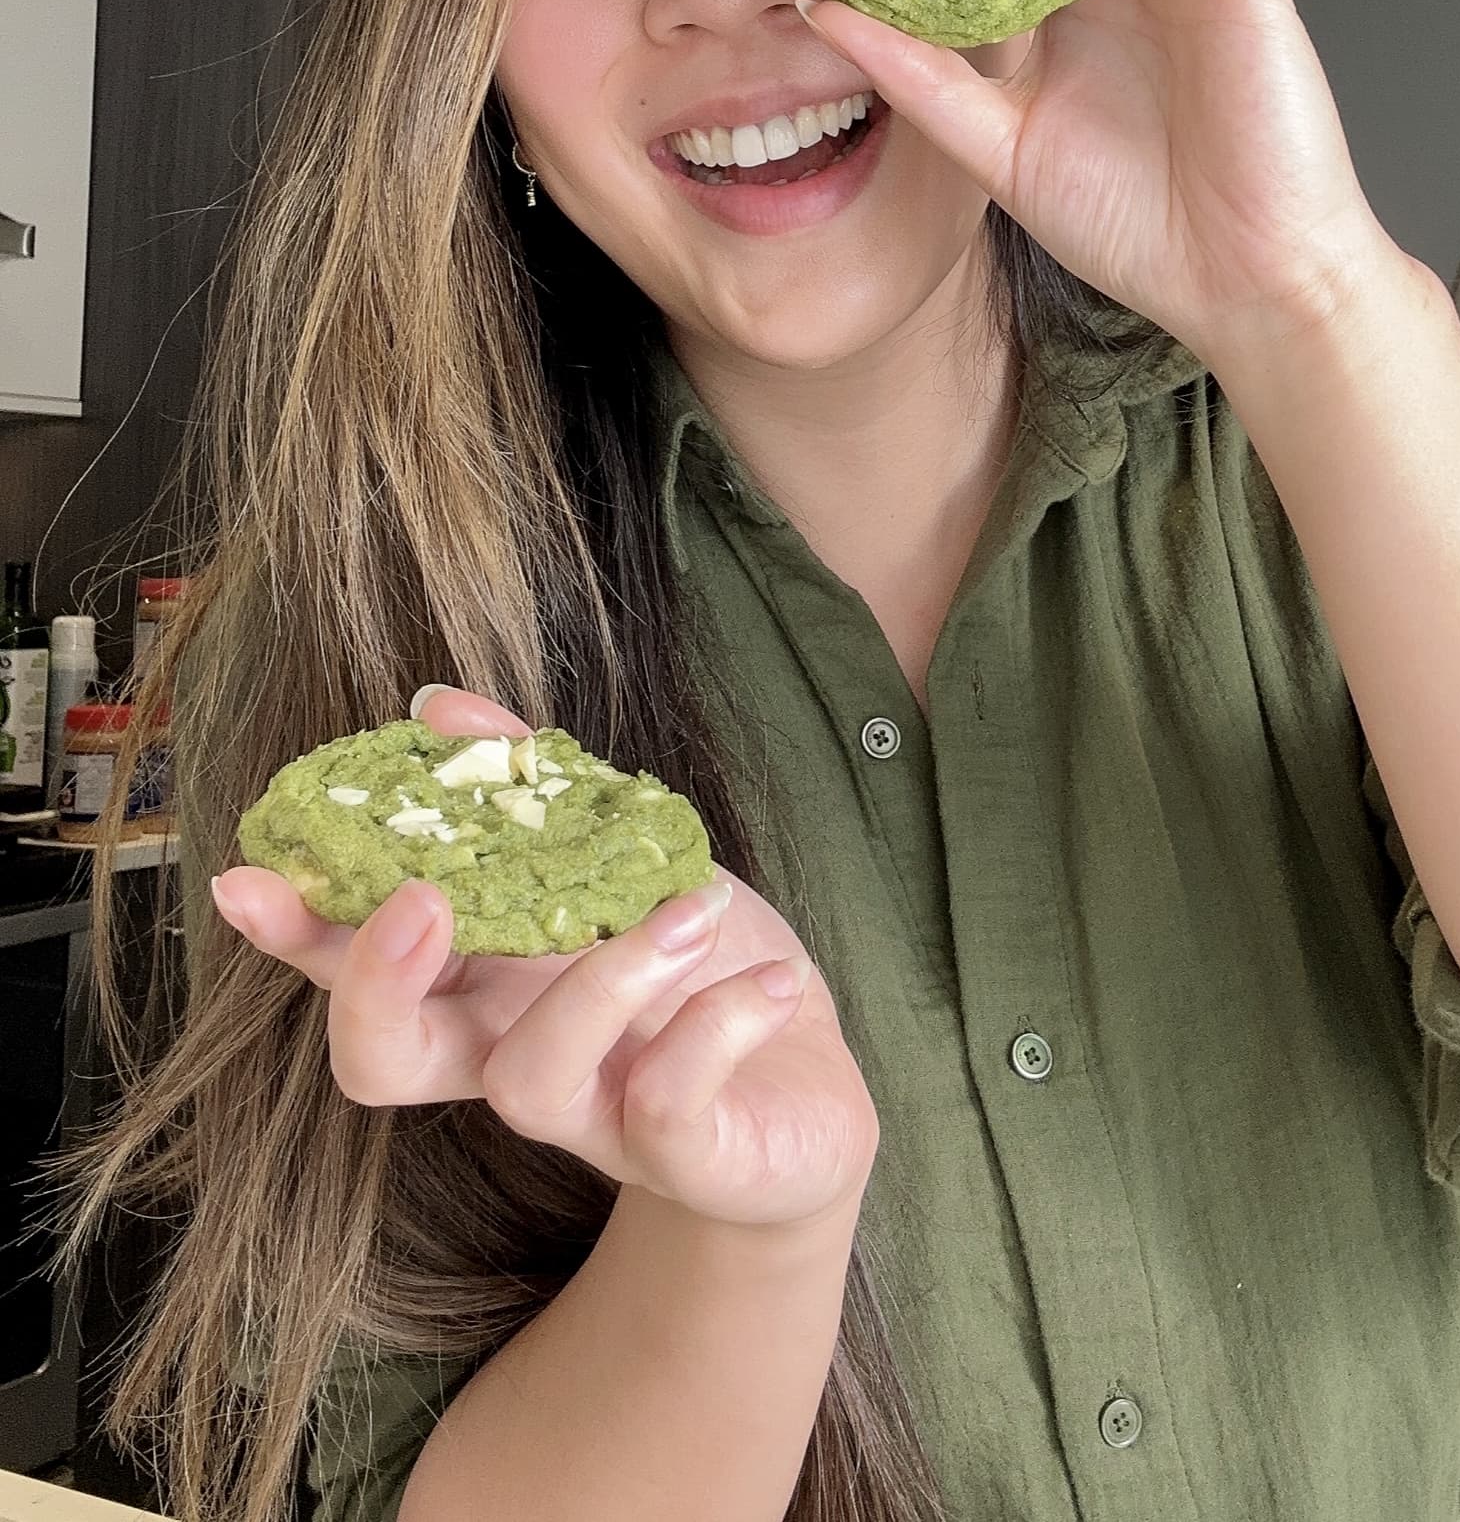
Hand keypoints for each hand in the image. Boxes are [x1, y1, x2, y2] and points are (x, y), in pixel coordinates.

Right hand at [211, 689, 877, 1229]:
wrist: (807, 1090)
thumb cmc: (697, 969)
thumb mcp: (625, 856)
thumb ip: (533, 783)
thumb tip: (438, 704)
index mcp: (486, 987)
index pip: (358, 970)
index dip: (296, 932)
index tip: (246, 875)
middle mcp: (512, 1058)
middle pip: (384, 1061)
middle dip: (376, 986)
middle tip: (427, 898)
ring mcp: (590, 1118)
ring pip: (532, 1077)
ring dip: (606, 978)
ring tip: (695, 907)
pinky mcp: (680, 1159)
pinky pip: (670, 1104)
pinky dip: (719, 1028)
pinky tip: (772, 984)